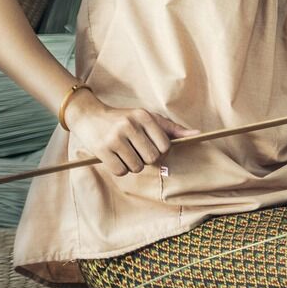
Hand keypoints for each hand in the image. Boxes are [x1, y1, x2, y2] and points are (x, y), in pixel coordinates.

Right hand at [65, 91, 197, 179]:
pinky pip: (121, 171)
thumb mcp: (148, 117)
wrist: (89, 116)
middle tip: (138, 152)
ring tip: (126, 154)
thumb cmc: (124, 119)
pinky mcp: (101, 149)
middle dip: (147, 160)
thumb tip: (197, 134)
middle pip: (152, 158)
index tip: (153, 148)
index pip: (165, 145)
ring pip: (137, 167)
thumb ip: (172, 128)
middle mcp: (130, 125)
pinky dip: (120, 170)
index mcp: (144, 116)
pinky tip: (116, 159)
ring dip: (133, 166)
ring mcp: (115, 138)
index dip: (162, 152)